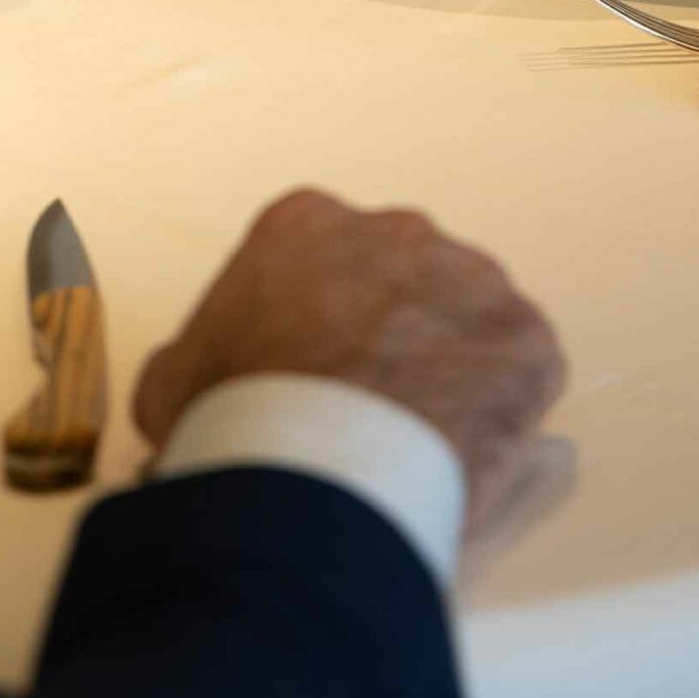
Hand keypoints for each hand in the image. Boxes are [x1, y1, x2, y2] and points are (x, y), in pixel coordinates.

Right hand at [134, 189, 563, 528]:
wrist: (316, 472)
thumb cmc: (237, 422)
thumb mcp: (172, 381)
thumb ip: (192, 359)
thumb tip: (189, 377)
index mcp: (305, 224)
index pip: (318, 260)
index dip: (313, 323)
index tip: (310, 371)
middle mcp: (395, 230)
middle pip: (400, 277)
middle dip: (390, 331)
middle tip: (369, 408)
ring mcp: (469, 279)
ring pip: (465, 318)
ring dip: (450, 363)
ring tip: (421, 439)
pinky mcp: (526, 337)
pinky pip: (521, 370)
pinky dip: (504, 408)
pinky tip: (470, 452)